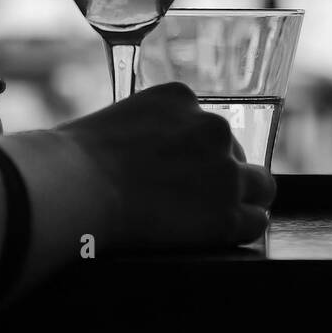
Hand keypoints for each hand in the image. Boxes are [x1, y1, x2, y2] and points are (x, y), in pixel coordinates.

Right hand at [0, 83, 275, 292]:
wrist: (74, 189)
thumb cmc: (72, 159)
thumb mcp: (113, 121)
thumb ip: (143, 130)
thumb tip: (139, 151)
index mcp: (182, 99)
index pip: (207, 126)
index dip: (196, 152)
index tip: (180, 171)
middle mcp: (212, 127)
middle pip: (235, 153)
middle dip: (217, 174)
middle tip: (191, 199)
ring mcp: (224, 171)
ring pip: (259, 186)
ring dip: (240, 199)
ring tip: (214, 216)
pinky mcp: (225, 214)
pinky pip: (255, 221)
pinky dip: (241, 228)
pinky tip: (221, 233)